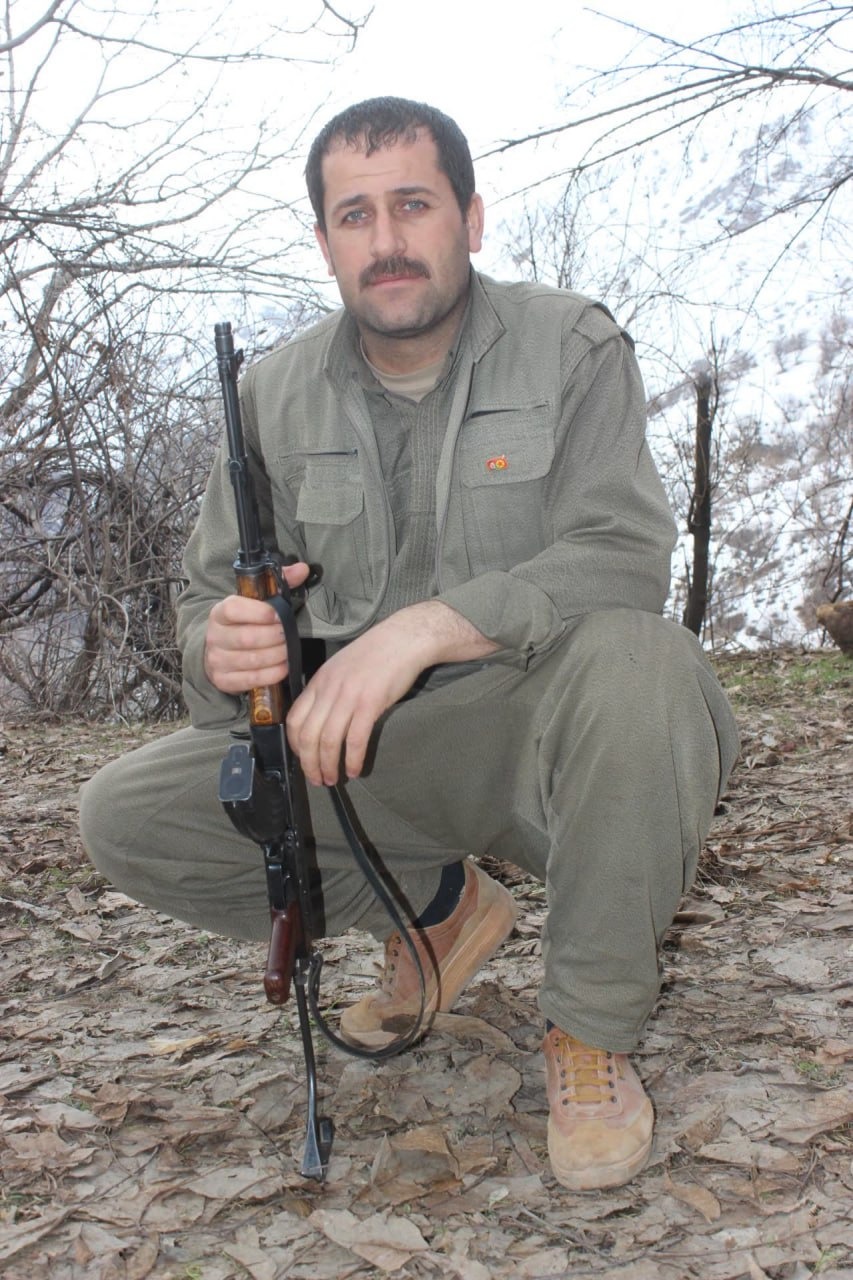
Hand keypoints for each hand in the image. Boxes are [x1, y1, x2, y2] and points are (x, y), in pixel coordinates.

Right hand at [203, 561, 309, 694]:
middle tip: (289, 634)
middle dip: (275, 637)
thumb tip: (302, 569)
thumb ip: (279, 583)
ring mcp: (217, 660)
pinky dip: (271, 674)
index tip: (279, 615)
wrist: (219, 651)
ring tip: (288, 651)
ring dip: (276, 656)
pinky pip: (250, 680)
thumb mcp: (256, 602)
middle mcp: (215, 636)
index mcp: (220, 613)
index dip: (259, 612)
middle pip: (247, 638)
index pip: (234, 609)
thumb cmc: (244, 623)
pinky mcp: (223, 680)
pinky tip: (282, 667)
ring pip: (251, 660)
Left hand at [286, 601, 498, 785]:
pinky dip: (353, 759)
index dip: (295, 746)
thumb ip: (327, 691)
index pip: (294, 719)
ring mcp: (349, 696)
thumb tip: (322, 719)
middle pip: (308, 736)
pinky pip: (355, 739)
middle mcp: (329, 690)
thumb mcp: (340, 668)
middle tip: (317, 779)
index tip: (304, 759)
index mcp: (319, 682)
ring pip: (328, 742)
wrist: (403, 639)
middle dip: (309, 764)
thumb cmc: (375, 655)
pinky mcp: (370, 703)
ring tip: (333, 779)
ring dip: (328, 766)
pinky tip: (355, 770)